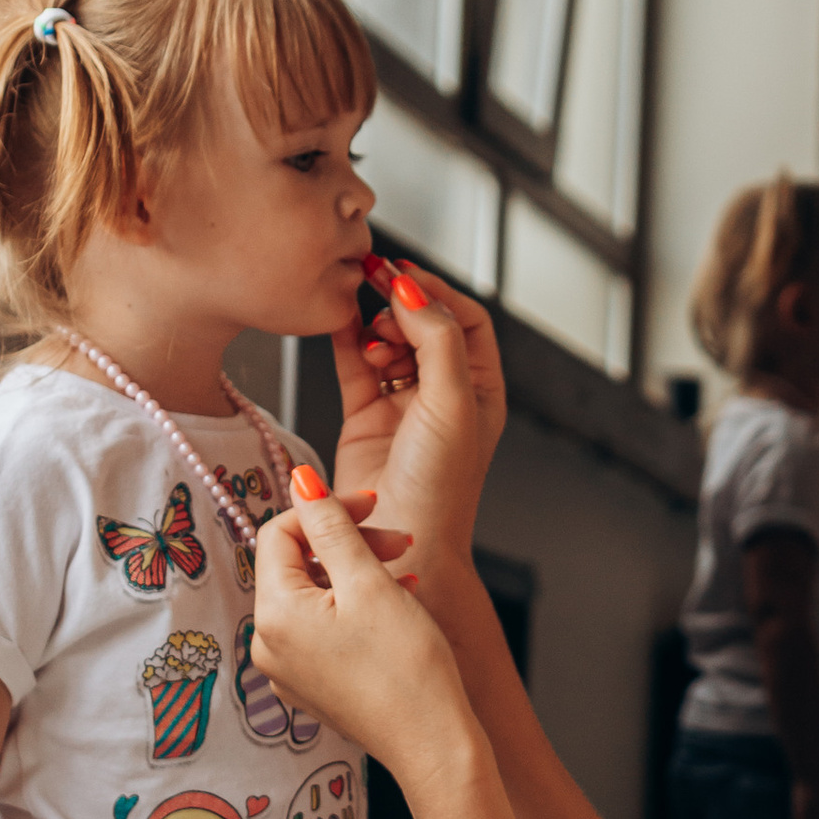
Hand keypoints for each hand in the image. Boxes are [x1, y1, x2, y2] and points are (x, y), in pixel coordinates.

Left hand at [251, 470, 473, 769]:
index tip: (371, 504)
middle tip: (399, 541)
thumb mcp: (369, 580)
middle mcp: (269, 644)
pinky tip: (395, 606)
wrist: (432, 744)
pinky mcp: (313, 684)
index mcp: (274, 614)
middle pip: (297, 564)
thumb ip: (330, 525)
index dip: (326, 509)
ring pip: (314, 595)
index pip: (281, 533)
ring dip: (357, 572)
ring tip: (406, 576)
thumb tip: (301, 483)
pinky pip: (323, 628)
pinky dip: (355, 607)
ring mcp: (289, 669)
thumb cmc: (407, 671)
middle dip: (347, 542)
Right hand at [330, 259, 505, 590]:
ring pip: (388, 341)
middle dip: (401, 304)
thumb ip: (437, 340)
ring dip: (376, 326)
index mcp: (479, 389)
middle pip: (424, 324)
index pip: (463, 320)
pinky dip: (346, 340)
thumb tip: (414, 291)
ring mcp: (403, 403)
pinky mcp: (365, 415)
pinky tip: (339, 322)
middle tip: (378, 287)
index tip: (404, 275)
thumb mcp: (452, 403)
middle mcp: (443, 393)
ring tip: (369, 330)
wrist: (400, 542)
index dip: (435, 292)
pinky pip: (354, 365)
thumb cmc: (440, 488)